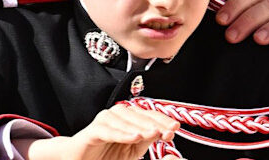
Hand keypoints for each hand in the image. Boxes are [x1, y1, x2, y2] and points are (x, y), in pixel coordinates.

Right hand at [46, 104, 176, 159]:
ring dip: (140, 127)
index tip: (175, 127)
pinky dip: (122, 134)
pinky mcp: (92, 132)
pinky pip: (108, 131)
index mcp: (127, 118)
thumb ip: (147, 139)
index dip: (162, 119)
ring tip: (153, 134)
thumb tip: (164, 132)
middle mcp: (115, 115)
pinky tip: (134, 138)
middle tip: (168, 132)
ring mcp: (103, 122)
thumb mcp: (134, 149)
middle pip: (137, 114)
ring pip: (123, 120)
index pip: (147, 114)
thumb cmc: (106, 154)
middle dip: (154, 123)